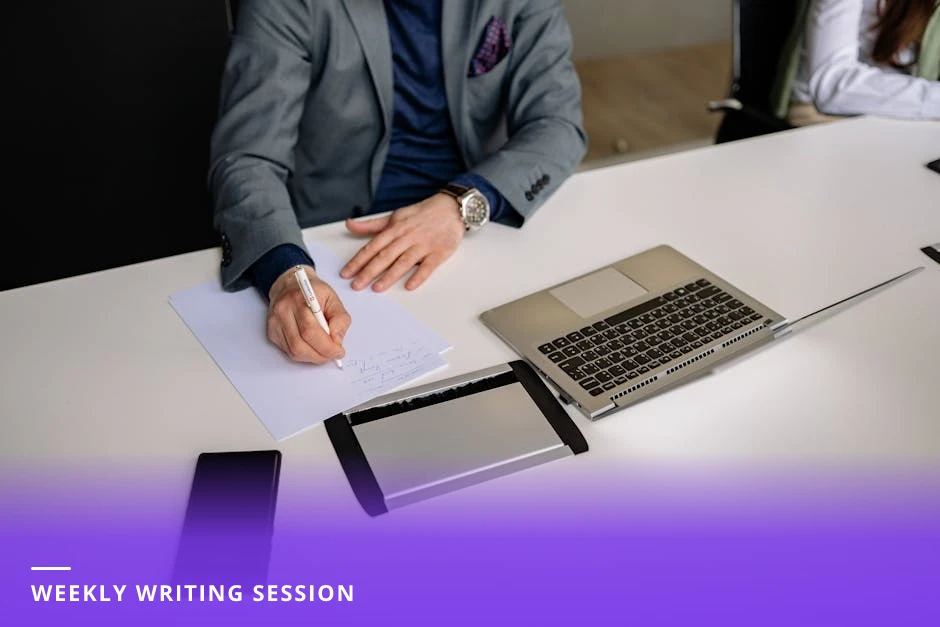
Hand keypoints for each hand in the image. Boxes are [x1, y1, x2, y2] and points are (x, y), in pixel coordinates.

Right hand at [265, 265, 350, 363]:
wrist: (291, 284)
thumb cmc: (313, 291)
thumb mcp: (333, 299)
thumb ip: (340, 320)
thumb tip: (336, 341)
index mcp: (300, 300)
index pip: (310, 331)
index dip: (326, 347)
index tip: (339, 352)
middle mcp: (283, 311)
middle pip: (300, 345)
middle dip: (320, 355)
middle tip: (332, 355)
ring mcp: (275, 323)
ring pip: (293, 352)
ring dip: (312, 357)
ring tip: (323, 352)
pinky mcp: (271, 332)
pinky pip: (288, 351)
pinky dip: (303, 354)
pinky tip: (311, 347)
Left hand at [340, 193, 464, 291]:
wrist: (451, 208)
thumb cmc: (422, 214)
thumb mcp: (395, 216)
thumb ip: (372, 225)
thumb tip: (349, 224)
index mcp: (395, 229)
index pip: (372, 246)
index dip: (358, 260)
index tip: (346, 272)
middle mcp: (407, 237)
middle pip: (385, 256)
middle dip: (369, 271)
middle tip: (356, 285)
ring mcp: (424, 245)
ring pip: (404, 262)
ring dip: (389, 276)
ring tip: (376, 288)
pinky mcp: (439, 252)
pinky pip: (428, 266)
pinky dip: (419, 276)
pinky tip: (409, 286)